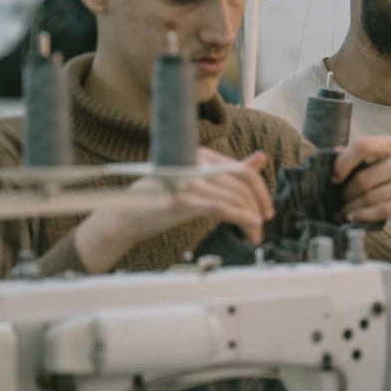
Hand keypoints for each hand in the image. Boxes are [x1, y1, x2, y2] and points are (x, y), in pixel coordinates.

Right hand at [75, 148, 273, 273]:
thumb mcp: (198, 180)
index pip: (243, 170)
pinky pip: (220, 207)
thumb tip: (261, 157)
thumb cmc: (161, 199)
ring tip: (254, 235)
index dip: (261, 192)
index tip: (267, 210)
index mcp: (201, 155)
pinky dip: (240, 217)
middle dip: (258, 208)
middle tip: (261, 227)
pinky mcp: (181, 200)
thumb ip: (229, 170)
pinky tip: (250, 226)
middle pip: (242, 184)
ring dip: (251, 219)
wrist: (124, 217)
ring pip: (234, 197)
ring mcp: (187, 180)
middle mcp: (195, 163)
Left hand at [333, 136, 390, 264]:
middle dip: (346, 193)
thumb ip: (370, 155)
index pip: (363, 146)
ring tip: (344, 213)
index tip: (334, 177)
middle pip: (364, 178)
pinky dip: (365, 215)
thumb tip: (335, 154)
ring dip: (352, 208)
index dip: (343, 162)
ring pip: (372, 196)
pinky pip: (383, 209)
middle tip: (339, 202)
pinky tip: (355, 218)